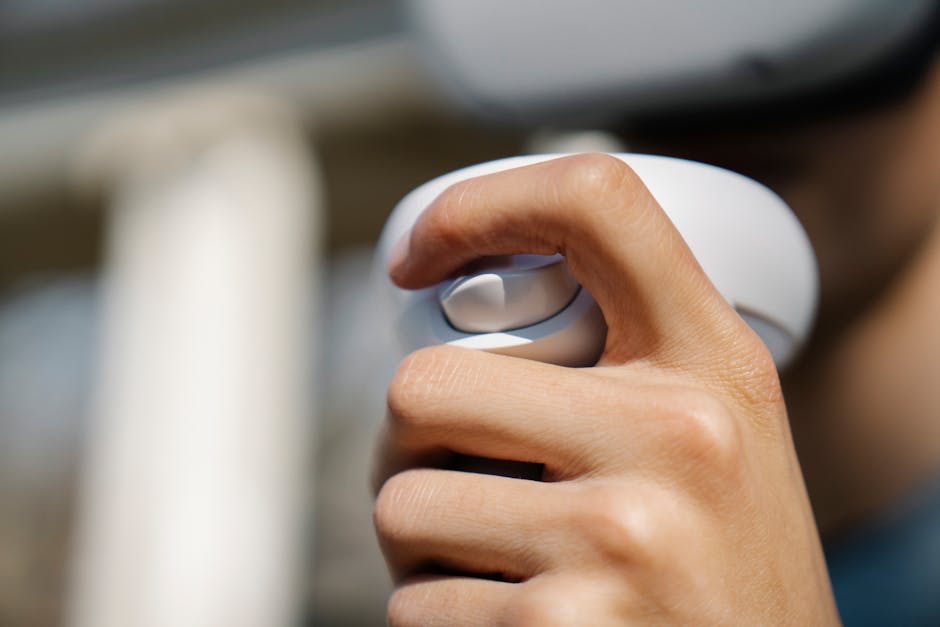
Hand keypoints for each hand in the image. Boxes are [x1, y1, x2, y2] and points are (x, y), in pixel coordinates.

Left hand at [372, 154, 838, 624]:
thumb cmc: (728, 565)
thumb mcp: (722, 438)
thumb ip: (633, 363)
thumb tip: (471, 303)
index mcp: (715, 365)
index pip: (593, 202)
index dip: (475, 207)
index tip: (417, 259)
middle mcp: (679, 436)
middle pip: (426, 383)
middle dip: (405, 444)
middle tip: (441, 475)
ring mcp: (623, 535)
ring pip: (400, 505)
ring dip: (416, 543)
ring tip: (486, 562)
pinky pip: (414, 606)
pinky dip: (434, 617)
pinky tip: (505, 622)